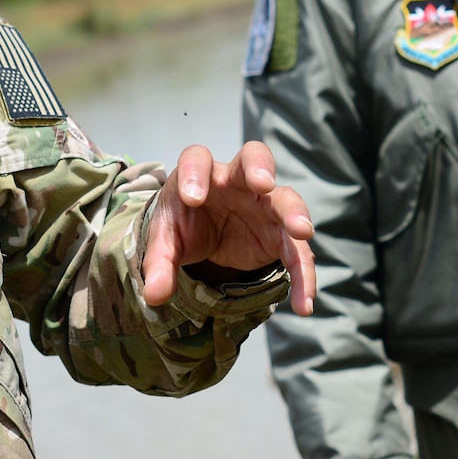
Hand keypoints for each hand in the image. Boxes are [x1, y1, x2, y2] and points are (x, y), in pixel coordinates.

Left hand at [143, 140, 316, 314]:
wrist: (203, 234)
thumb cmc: (184, 224)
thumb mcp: (166, 241)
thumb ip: (159, 263)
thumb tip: (154, 296)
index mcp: (202, 173)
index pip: (197, 159)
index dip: (195, 174)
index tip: (192, 199)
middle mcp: (238, 180)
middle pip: (254, 156)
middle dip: (260, 168)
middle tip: (263, 184)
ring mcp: (265, 203)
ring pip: (286, 198)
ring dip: (295, 213)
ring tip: (302, 233)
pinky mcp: (280, 233)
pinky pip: (297, 250)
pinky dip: (303, 275)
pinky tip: (304, 302)